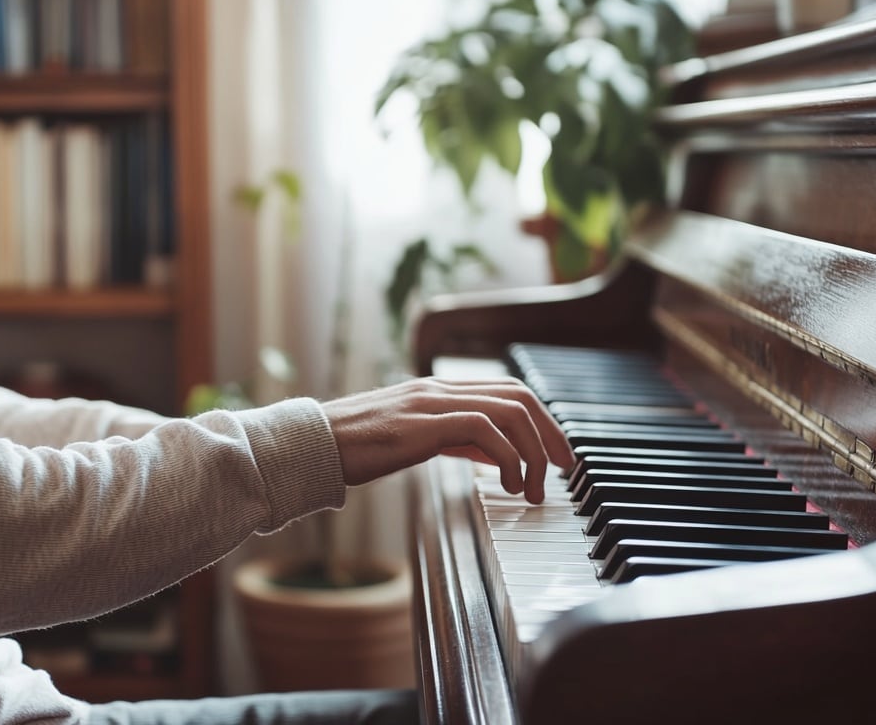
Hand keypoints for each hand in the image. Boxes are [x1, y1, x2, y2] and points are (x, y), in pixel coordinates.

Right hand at [321, 377, 573, 503]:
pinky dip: (508, 458)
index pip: (507, 390)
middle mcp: (440, 388)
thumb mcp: (416, 440)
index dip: (541, 419)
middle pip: (518, 394)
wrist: (312, 445)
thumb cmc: (355, 448)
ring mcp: (431, 402)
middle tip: (564, 468)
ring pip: (509, 410)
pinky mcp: (422, 424)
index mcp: (439, 389)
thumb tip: (496, 454)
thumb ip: (456, 439)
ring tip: (536, 488)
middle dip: (550, 432)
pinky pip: (484, 430)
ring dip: (533, 451)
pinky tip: (509, 485)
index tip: (556, 453)